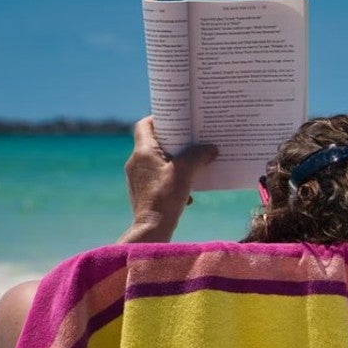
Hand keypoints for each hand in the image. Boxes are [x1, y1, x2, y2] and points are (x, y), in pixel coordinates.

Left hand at [117, 116, 216, 242]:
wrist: (152, 228)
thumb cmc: (166, 198)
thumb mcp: (186, 172)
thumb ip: (198, 155)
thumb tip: (211, 148)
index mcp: (143, 151)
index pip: (145, 125)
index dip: (160, 119)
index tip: (177, 120)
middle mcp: (136, 162)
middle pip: (154, 142)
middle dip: (175, 142)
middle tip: (192, 141)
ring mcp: (137, 178)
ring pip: (158, 161)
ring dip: (176, 162)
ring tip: (193, 166)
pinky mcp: (143, 191)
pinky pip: (158, 177)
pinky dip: (172, 179)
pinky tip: (187, 190)